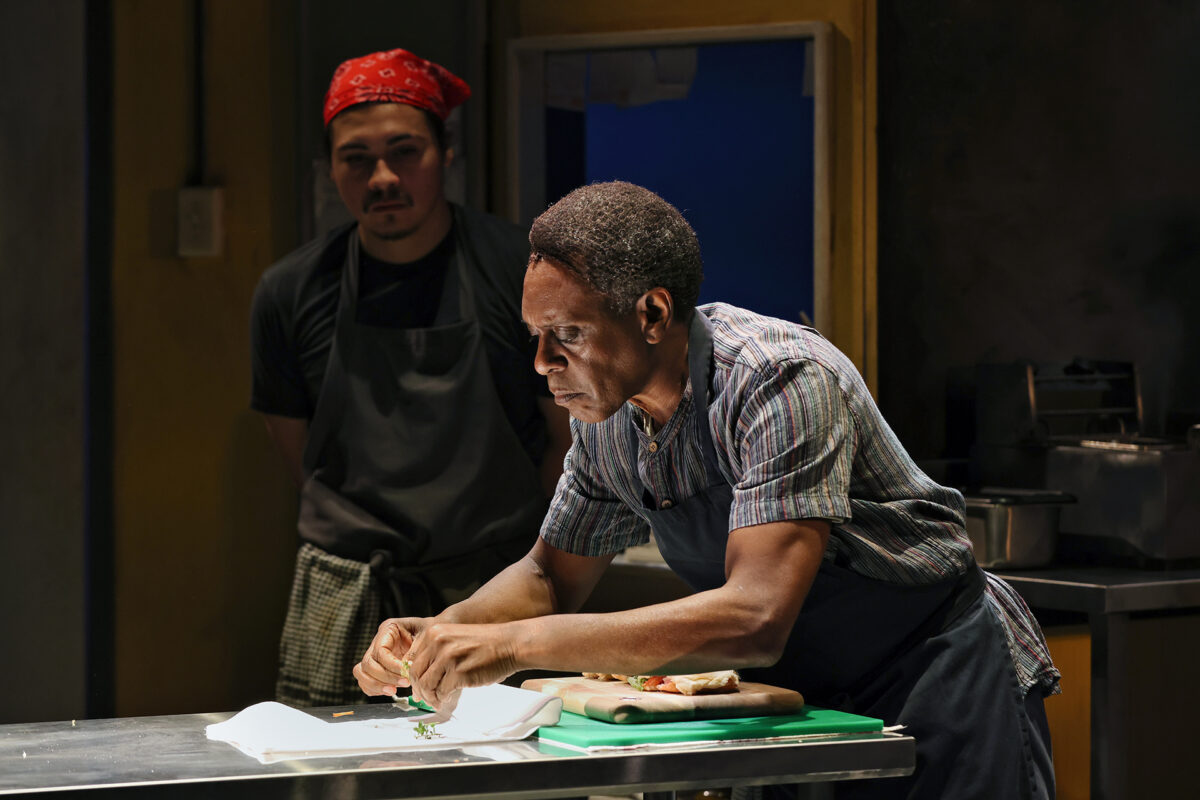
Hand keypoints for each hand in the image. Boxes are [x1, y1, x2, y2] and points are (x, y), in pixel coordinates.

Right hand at [354, 617, 427, 696]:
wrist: (438, 636)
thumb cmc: (433, 632)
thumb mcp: (427, 638)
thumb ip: (414, 654)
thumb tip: (406, 674)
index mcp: (389, 628)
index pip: (380, 651)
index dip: (391, 666)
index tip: (405, 674)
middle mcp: (379, 641)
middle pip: (368, 664)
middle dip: (384, 677)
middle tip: (404, 684)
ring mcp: (376, 655)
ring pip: (362, 673)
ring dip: (376, 685)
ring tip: (393, 691)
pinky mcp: (378, 667)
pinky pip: (366, 681)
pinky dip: (375, 689)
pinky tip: (391, 690)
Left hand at [405, 622, 520, 708]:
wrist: (509, 644)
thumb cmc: (486, 644)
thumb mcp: (454, 639)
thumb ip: (437, 652)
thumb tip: (422, 675)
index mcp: (434, 633)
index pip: (413, 660)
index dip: (415, 677)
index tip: (418, 687)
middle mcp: (438, 643)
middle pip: (416, 674)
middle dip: (419, 690)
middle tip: (425, 699)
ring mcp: (448, 658)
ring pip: (427, 685)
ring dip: (430, 697)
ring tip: (436, 702)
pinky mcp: (459, 673)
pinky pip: (442, 692)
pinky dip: (442, 699)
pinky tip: (446, 700)